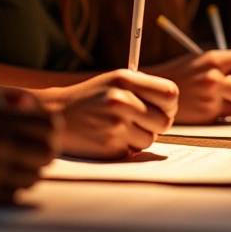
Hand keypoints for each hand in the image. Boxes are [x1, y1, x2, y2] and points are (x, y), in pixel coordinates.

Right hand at [0, 91, 58, 202]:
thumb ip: (9, 112)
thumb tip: (46, 117)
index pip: (49, 124)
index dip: (52, 132)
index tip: (47, 136)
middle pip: (47, 152)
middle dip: (44, 155)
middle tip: (33, 156)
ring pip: (34, 176)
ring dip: (27, 174)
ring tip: (8, 168)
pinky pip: (13, 194)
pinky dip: (9, 189)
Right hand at [38, 70, 177, 159]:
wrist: (58, 113)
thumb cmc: (92, 97)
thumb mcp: (114, 81)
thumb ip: (143, 88)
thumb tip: (172, 104)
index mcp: (125, 79)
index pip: (170, 93)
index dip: (171, 104)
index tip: (164, 108)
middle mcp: (121, 100)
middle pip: (164, 120)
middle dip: (157, 124)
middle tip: (143, 120)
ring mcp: (115, 125)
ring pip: (150, 139)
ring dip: (140, 136)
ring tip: (121, 126)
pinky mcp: (109, 147)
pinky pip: (134, 152)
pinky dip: (126, 147)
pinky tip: (110, 136)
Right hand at [148, 50, 230, 122]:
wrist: (153, 91)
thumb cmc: (180, 75)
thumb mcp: (201, 61)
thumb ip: (225, 67)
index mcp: (213, 58)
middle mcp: (214, 76)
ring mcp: (212, 97)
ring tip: (221, 97)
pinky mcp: (208, 115)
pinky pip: (229, 115)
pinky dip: (224, 112)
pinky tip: (208, 105)